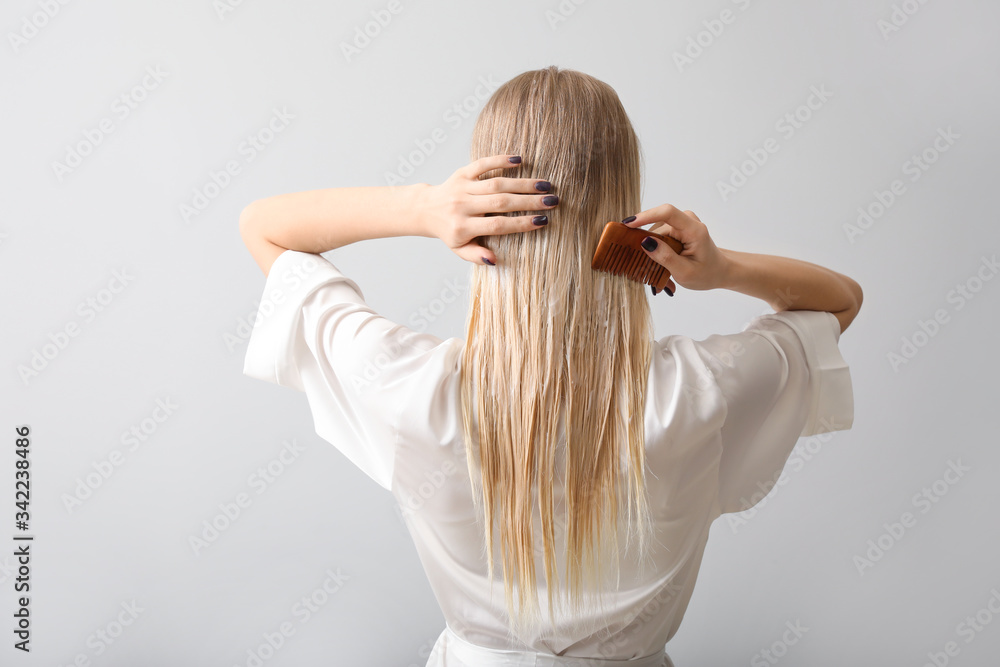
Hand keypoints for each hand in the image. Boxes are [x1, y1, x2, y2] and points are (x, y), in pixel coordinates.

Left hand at [417, 154, 558, 264]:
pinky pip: (482, 164)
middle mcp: (462, 206)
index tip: (542, 221)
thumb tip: (494, 260)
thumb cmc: (449, 231)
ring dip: (523, 183)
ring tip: (545, 185)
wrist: (425, 209)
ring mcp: (462, 187)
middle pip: (500, 202)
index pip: (497, 225)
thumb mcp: (459, 249)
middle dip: (528, 201)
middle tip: (552, 201)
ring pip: (496, 183)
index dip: (520, 223)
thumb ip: (476, 256)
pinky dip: (500, 160)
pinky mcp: (462, 173)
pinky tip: (519, 160)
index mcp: (462, 227)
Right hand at [623, 205, 728, 292]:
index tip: (628, 224)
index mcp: (694, 230)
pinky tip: (660, 264)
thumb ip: (665, 257)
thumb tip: (645, 242)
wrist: (719, 271)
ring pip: (656, 231)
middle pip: (657, 226)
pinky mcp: (678, 227)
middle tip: (643, 266)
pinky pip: (660, 234)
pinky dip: (657, 249)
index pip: (667, 212)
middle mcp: (688, 221)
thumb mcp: (685, 272)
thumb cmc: (706, 273)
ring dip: (652, 250)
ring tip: (656, 270)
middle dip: (647, 245)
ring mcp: (683, 223)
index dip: (645, 216)